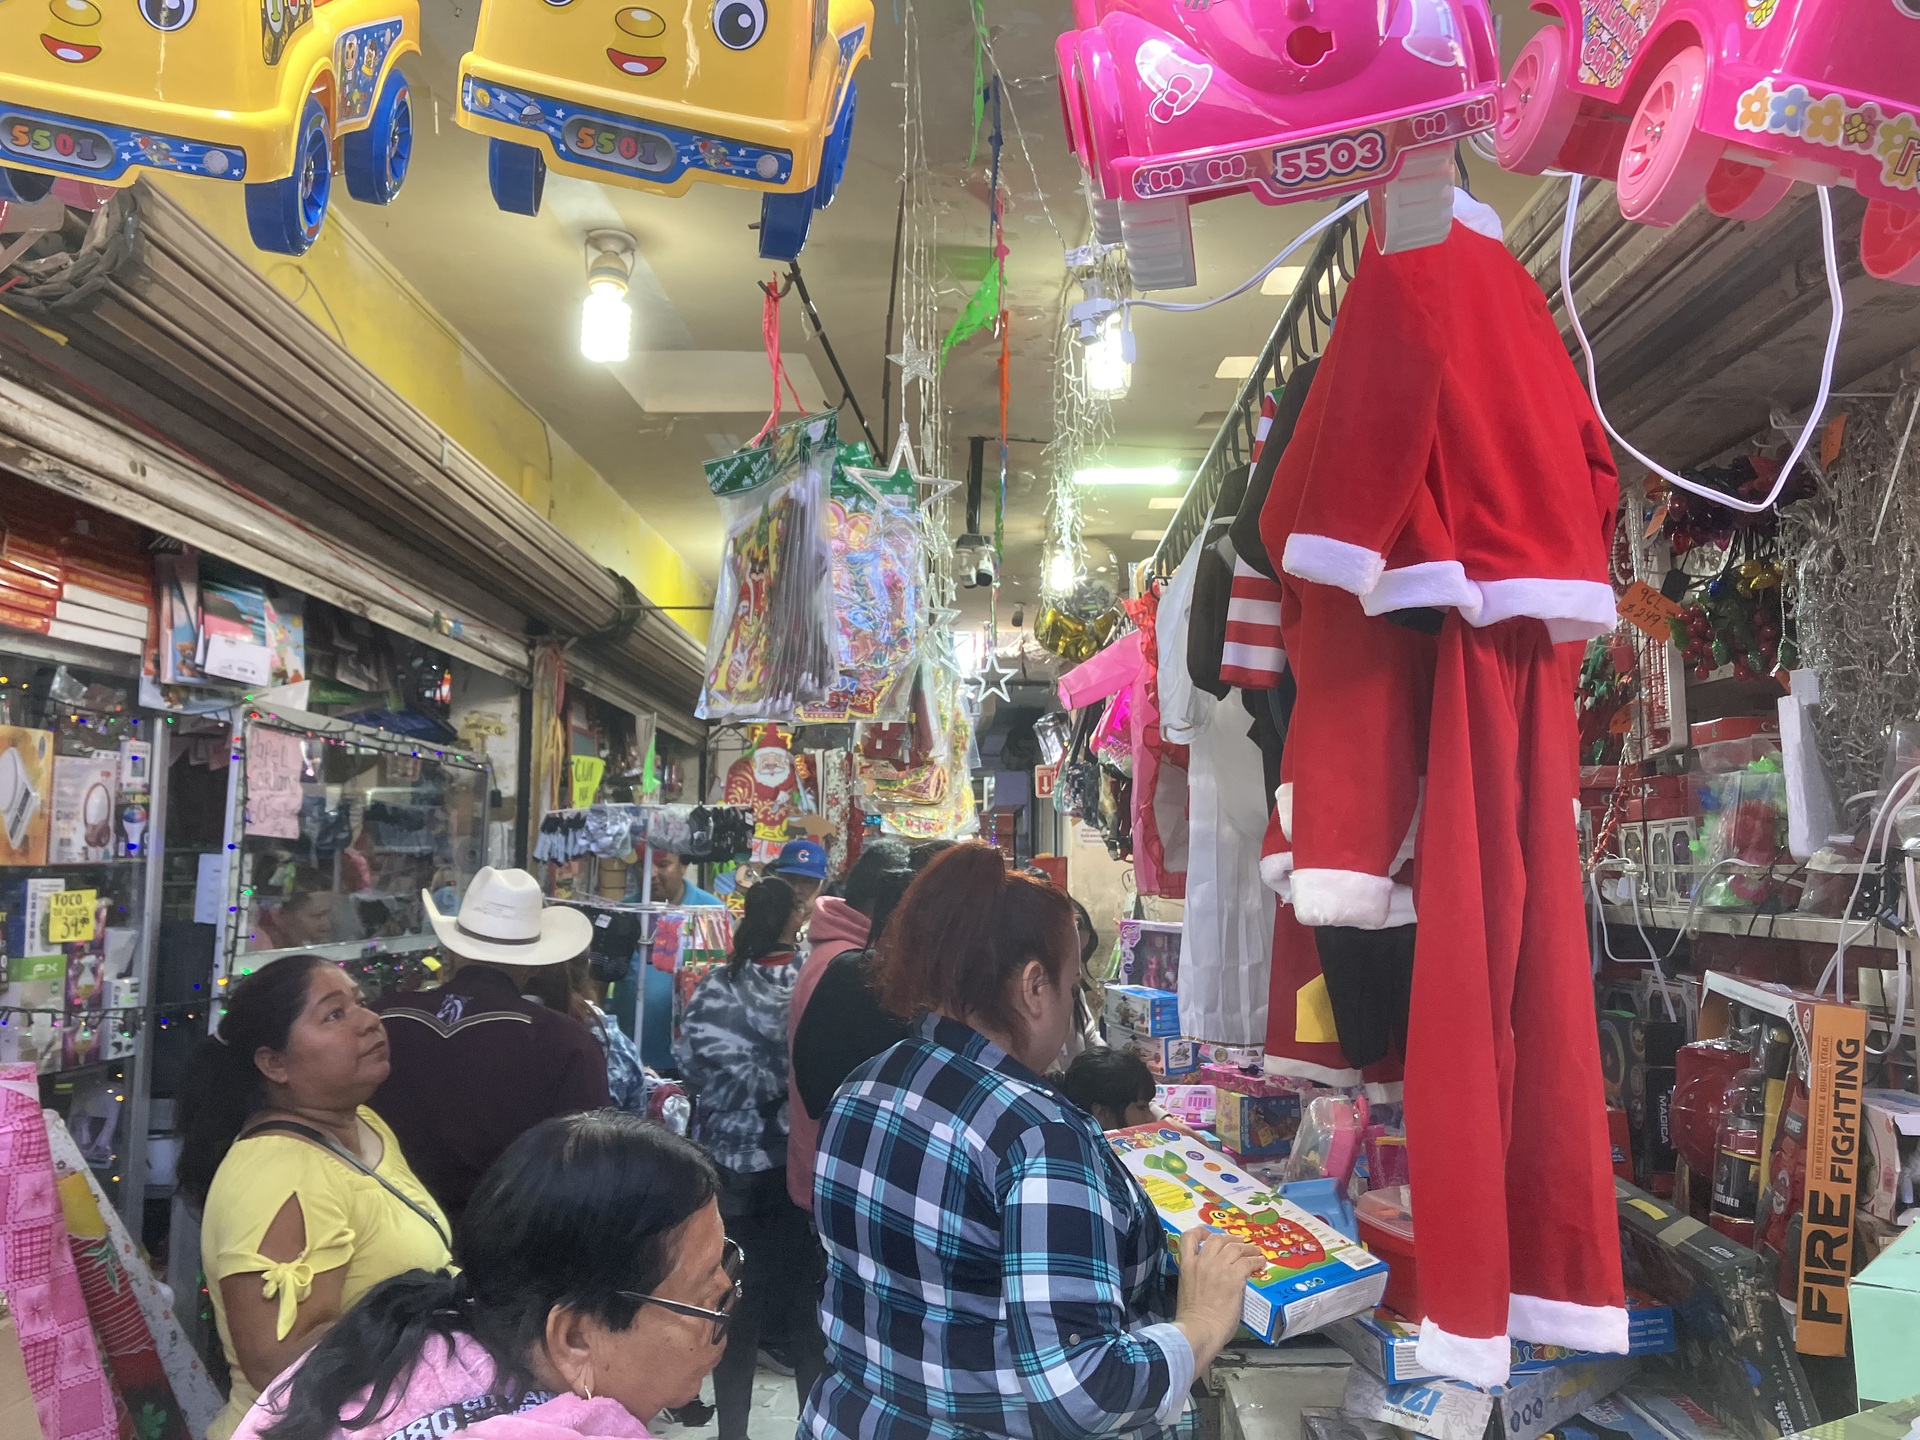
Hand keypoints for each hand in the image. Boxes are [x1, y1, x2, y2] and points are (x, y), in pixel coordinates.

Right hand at [1173, 1228, 1264, 1364]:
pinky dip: (1256, 1261)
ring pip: (1235, 1247)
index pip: (1189, 1237)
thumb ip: (1196, 1278)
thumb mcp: (1186, 1290)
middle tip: (1238, 1243)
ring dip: (1247, 1248)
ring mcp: (1219, 1268)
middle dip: (1229, 1238)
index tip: (1208, 1234)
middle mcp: (1202, 1262)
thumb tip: (1209, 1281)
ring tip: (1255, 1252)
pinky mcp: (1234, 1277)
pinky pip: (1248, 1262)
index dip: (1200, 1231)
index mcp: (1186, 1265)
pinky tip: (1261, 1264)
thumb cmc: (1191, 1319)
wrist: (1199, 1329)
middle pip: (1217, 1238)